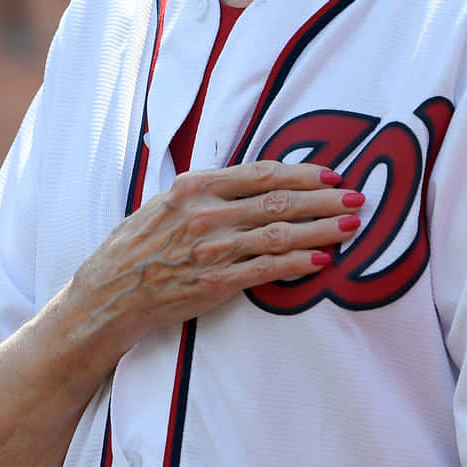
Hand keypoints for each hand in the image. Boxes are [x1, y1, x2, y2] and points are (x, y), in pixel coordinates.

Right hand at [67, 161, 361, 349]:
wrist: (109, 294)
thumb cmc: (137, 247)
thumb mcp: (165, 202)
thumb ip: (207, 190)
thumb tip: (252, 181)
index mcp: (194, 186)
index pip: (261, 173)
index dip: (303, 172)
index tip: (332, 173)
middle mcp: (206, 213)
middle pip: (279, 201)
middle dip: (324, 198)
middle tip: (357, 198)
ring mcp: (212, 249)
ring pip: (280, 234)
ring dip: (321, 229)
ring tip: (350, 226)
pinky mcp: (216, 283)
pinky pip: (267, 270)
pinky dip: (299, 264)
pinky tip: (323, 260)